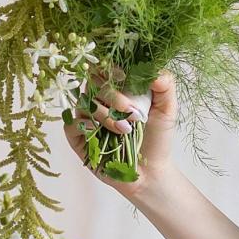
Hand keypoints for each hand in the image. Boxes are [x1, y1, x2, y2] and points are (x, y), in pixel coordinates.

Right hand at [62, 64, 180, 201]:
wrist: (150, 171)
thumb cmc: (157, 138)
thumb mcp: (167, 109)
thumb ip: (166, 85)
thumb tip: (154, 69)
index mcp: (117, 88)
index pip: (105, 67)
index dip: (110, 68)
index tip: (125, 76)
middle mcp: (99, 100)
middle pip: (93, 84)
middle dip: (113, 96)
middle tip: (133, 113)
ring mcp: (86, 118)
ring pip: (84, 103)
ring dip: (105, 115)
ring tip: (126, 130)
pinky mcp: (77, 138)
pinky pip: (71, 124)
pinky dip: (84, 125)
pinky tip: (100, 132)